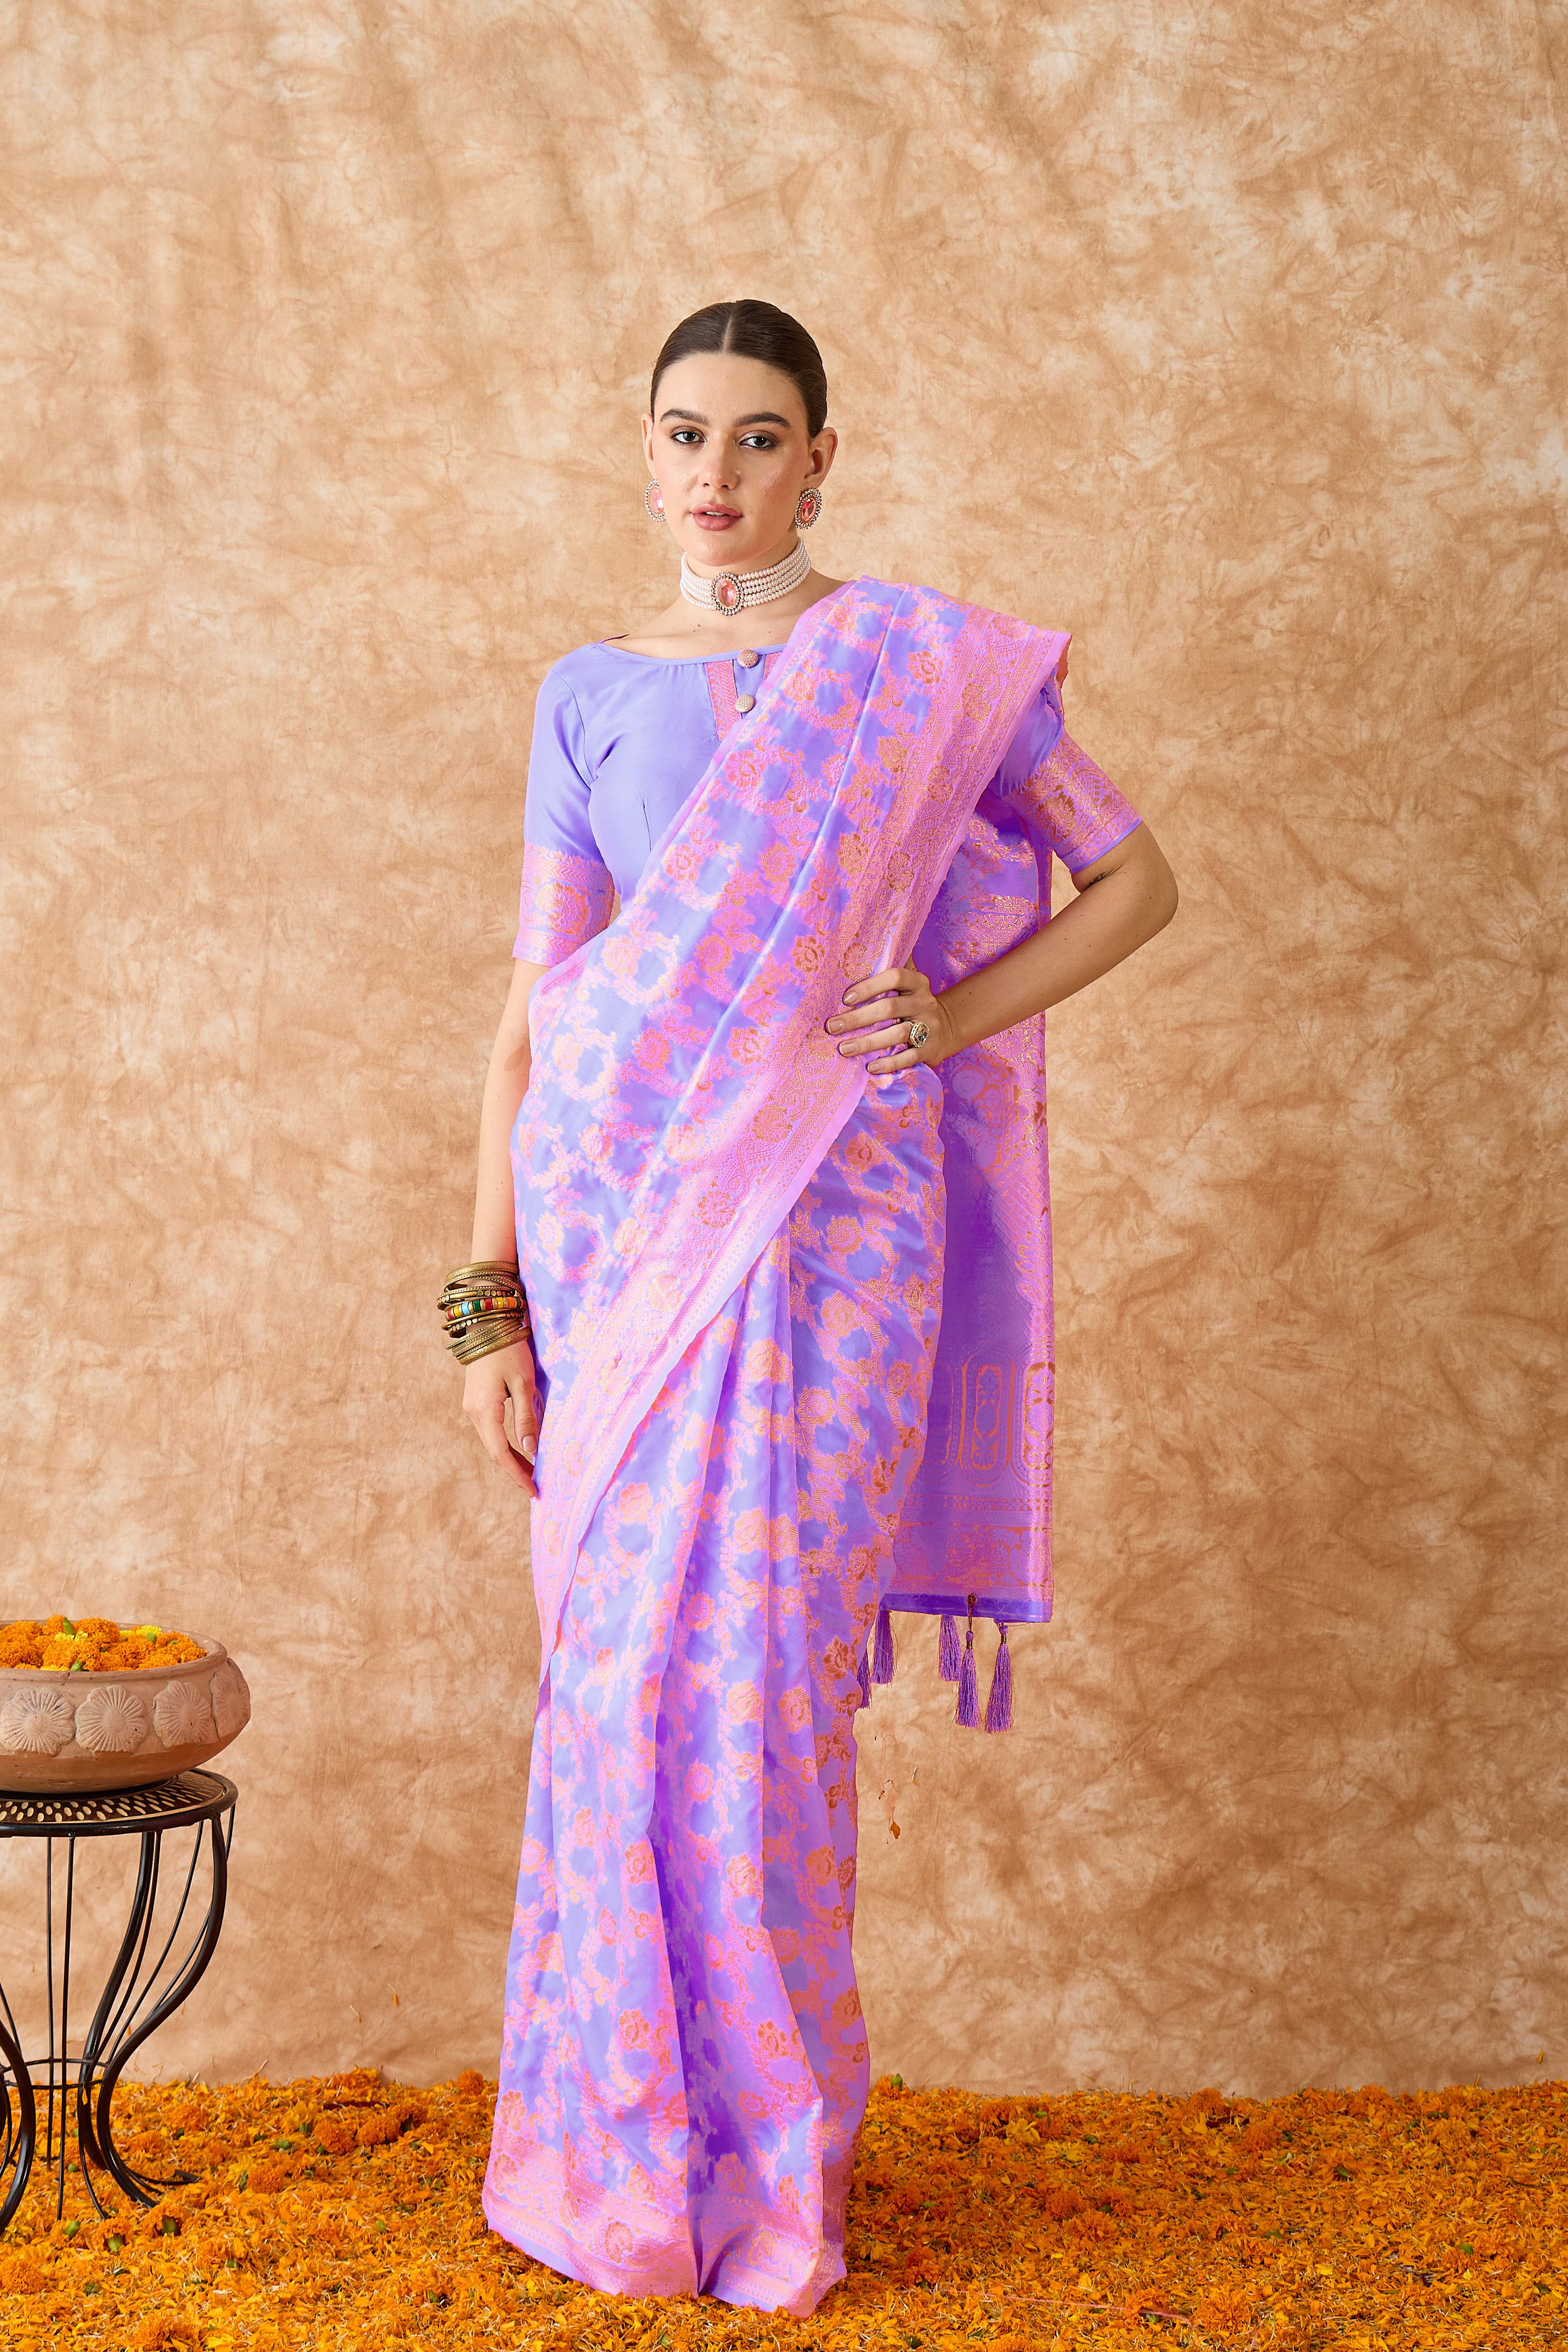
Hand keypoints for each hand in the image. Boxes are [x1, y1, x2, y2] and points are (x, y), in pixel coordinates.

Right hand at [462, 1337, 539, 1497]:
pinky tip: (518, 1448)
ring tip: (531, 1471)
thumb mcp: (523, 1383)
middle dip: (514, 1470)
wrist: (486, 1325)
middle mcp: (473, 1413)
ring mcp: (472, 1408)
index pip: (501, 1453)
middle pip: (494, 1452)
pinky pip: (490, 1430)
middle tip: (535, 1486)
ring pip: (491, 1442)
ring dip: (510, 1458)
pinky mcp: (475, 1401)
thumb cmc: (508, 1350)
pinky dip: (504, 1444)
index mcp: (484, 1411)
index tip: (533, 1491)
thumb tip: (530, 1450)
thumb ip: (526, 1417)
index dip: (517, 1474)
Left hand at [824, 964, 957, 1073]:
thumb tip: (851, 957)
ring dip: (868, 1042)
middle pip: (889, 1008)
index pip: (894, 977)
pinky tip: (870, 1067)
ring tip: (844, 1049)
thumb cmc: (911, 1004)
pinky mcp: (931, 1049)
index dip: (869, 986)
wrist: (946, 1028)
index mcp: (917, 982)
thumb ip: (886, 972)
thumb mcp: (906, 986)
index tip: (846, 999)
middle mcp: (925, 1002)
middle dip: (858, 1018)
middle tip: (832, 1027)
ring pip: (897, 1033)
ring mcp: (930, 1026)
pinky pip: (909, 1057)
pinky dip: (889, 1063)